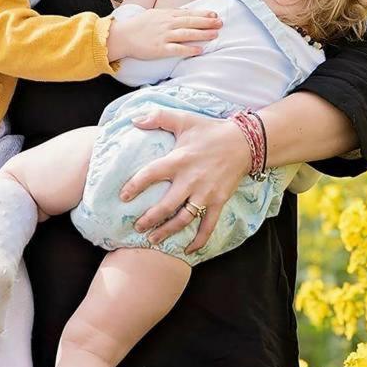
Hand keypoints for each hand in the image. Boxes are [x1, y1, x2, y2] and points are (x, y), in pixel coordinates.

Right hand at [107, 8, 219, 60]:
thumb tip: (184, 12)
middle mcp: (166, 24)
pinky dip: (189, 49)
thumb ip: (169, 13)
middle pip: (190, 22)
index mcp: (165, 15)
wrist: (122, 36)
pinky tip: (200, 50)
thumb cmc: (138, 25)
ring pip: (187, 34)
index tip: (214, 14)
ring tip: (215, 35)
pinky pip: (177, 49)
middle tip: (221, 23)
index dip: (202, 14)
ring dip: (202, 34)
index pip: (188, 13)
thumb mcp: (154, 14)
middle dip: (207, 22)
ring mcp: (163, 36)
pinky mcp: (160, 49)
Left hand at [119, 108, 251, 252]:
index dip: (134, 186)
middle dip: (148, 219)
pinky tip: (188, 250)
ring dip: (167, 231)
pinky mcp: (219, 201)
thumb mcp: (184, 119)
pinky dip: (199, 240)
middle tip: (136, 227)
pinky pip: (208, 226)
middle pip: (165, 206)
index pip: (150, 174)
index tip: (123, 197)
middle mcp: (190, 180)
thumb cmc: (210, 130)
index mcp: (179, 160)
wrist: (244, 142)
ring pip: (183, 219)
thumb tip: (134, 120)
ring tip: (153, 240)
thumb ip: (158, 117)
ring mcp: (205, 194)